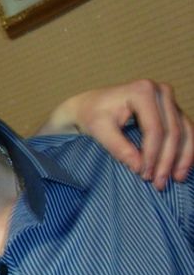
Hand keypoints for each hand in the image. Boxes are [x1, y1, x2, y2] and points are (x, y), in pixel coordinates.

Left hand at [39, 79, 192, 189]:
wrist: (90, 105)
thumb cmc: (92, 115)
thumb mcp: (99, 130)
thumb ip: (118, 147)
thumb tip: (138, 167)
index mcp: (142, 91)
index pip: (154, 129)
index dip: (152, 155)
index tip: (145, 175)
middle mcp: (160, 91)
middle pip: (172, 131)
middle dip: (167, 160)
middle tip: (160, 183)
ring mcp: (169, 99)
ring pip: (185, 131)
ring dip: (182, 158)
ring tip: (176, 179)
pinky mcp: (172, 108)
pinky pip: (186, 130)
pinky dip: (185, 150)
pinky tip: (181, 168)